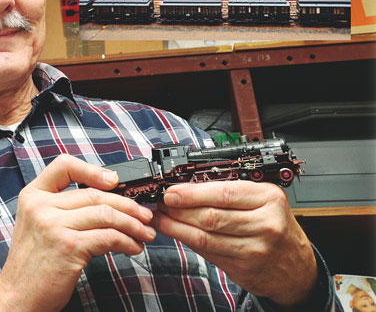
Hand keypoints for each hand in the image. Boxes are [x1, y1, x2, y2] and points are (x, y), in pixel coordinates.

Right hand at [0, 154, 156, 311]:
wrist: (17, 296)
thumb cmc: (32, 265)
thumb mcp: (37, 225)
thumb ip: (60, 208)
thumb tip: (105, 199)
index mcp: (32, 196)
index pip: (63, 166)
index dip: (92, 170)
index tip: (115, 181)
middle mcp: (41, 206)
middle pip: (94, 194)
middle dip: (127, 204)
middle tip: (144, 215)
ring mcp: (54, 225)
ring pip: (106, 214)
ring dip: (132, 224)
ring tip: (144, 233)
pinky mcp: (69, 246)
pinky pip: (108, 237)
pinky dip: (127, 241)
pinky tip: (133, 247)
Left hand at [151, 181, 316, 306]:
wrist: (295, 266)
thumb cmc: (275, 226)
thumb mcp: (262, 201)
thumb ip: (230, 193)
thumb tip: (186, 188)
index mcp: (269, 198)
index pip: (223, 193)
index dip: (191, 193)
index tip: (171, 192)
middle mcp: (265, 224)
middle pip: (211, 216)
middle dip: (179, 209)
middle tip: (162, 204)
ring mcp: (255, 249)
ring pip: (205, 236)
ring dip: (177, 226)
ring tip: (162, 219)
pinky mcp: (244, 268)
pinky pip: (208, 252)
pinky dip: (187, 241)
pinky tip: (176, 233)